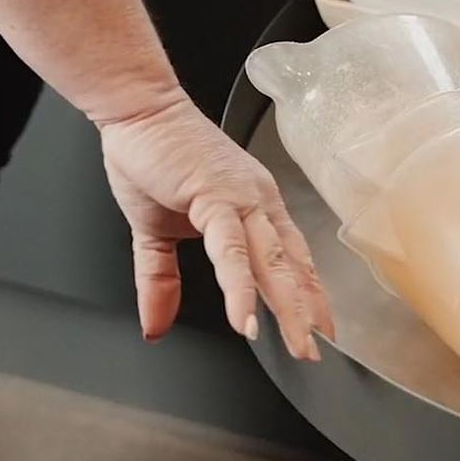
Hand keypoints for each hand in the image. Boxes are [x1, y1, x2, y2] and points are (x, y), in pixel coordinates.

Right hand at [100, 95, 333, 359]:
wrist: (137, 110)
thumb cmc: (153, 156)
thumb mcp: (155, 233)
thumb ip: (160, 281)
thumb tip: (155, 325)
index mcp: (252, 207)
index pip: (292, 259)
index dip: (309, 296)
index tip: (322, 329)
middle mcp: (257, 202)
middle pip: (292, 267)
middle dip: (309, 312)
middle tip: (320, 350)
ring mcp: (241, 199)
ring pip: (273, 262)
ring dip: (288, 307)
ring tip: (298, 344)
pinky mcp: (215, 197)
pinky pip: (233, 250)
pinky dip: (241, 286)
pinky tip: (245, 316)